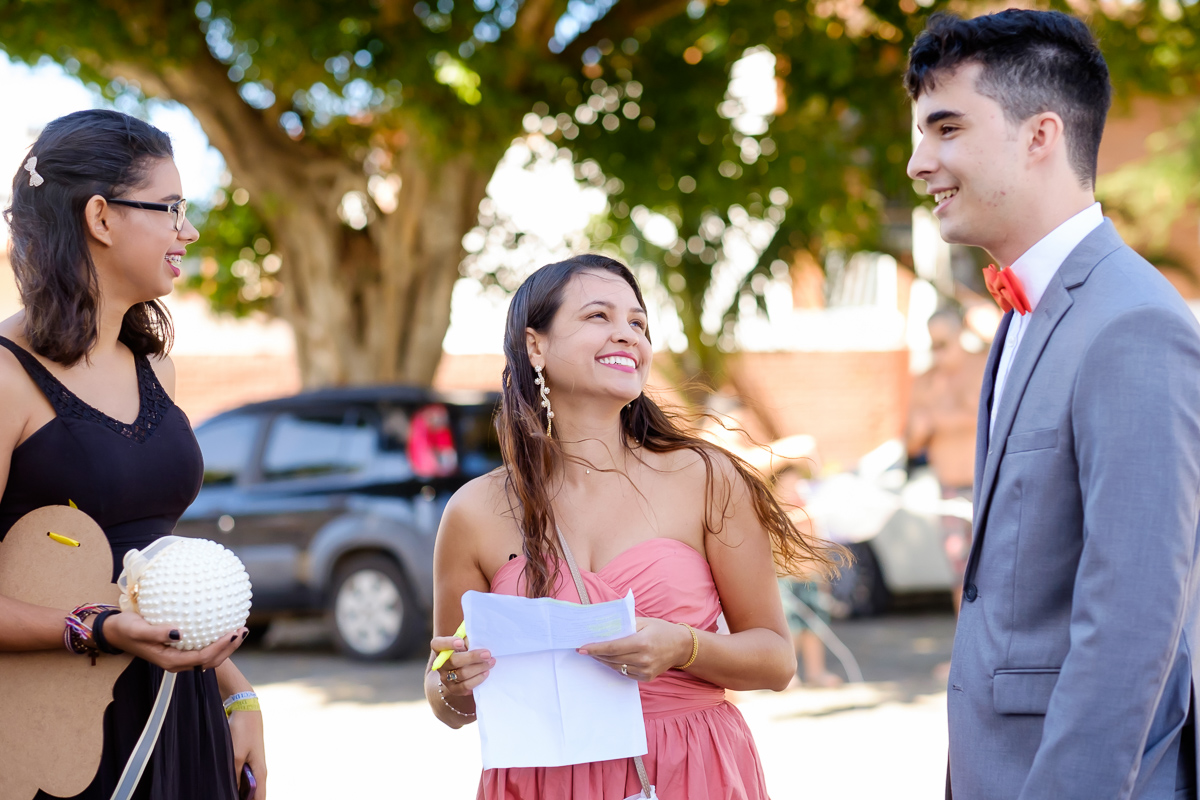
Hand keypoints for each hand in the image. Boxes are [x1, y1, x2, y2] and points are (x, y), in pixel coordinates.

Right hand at [102, 612, 246, 671]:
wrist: (115, 632)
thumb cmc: (126, 629)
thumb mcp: (138, 629)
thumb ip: (158, 633)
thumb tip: (180, 633)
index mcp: (170, 661)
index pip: (202, 658)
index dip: (221, 648)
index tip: (233, 633)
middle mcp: (177, 663)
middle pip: (210, 661)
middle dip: (229, 648)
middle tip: (243, 630)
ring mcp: (179, 658)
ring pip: (209, 658)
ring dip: (226, 646)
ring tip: (240, 630)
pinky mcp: (179, 651)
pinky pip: (202, 648)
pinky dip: (216, 641)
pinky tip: (223, 627)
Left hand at [230, 708, 266, 798]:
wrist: (246, 710)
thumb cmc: (242, 732)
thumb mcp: (235, 756)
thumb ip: (235, 777)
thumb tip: (233, 793)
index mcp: (261, 773)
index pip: (260, 799)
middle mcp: (260, 771)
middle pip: (254, 794)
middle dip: (243, 799)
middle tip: (226, 795)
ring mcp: (254, 765)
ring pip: (248, 786)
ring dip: (238, 791)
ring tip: (224, 792)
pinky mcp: (248, 759)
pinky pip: (243, 777)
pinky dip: (236, 782)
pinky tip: (225, 782)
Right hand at [429, 633, 493, 696]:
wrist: (461, 668)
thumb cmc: (465, 649)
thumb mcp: (465, 640)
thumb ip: (469, 639)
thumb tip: (479, 640)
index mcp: (440, 648)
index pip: (437, 644)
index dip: (448, 643)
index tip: (461, 642)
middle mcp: (440, 664)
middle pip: (453, 661)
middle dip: (472, 657)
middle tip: (487, 654)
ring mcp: (445, 678)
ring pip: (462, 674)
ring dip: (479, 668)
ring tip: (491, 662)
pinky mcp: (453, 689)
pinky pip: (465, 686)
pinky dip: (477, 680)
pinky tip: (486, 673)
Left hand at [578, 617, 691, 681]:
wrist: (681, 646)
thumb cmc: (661, 630)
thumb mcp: (643, 622)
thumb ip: (624, 625)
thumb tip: (603, 628)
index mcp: (642, 643)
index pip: (612, 647)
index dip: (595, 648)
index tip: (581, 648)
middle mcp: (643, 659)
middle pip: (612, 658)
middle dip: (596, 654)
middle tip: (584, 649)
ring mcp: (645, 670)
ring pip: (617, 667)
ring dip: (604, 660)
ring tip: (595, 653)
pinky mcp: (646, 677)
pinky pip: (625, 672)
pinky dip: (616, 665)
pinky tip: (611, 659)